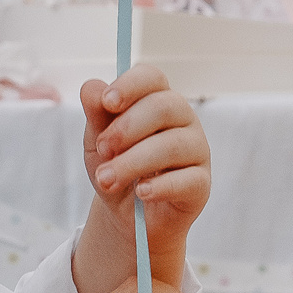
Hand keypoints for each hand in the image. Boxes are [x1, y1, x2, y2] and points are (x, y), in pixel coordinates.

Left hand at [76, 66, 208, 288]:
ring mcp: (196, 150)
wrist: (126, 215)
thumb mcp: (97, 142)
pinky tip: (141, 192)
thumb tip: (91, 87)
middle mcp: (183, 120)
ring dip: (133, 162)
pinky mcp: (201, 183)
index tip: (107, 102)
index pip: (152, 77)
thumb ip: (96, 115)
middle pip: (164, 107)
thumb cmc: (115, 168)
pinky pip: (187, 179)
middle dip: (127, 128)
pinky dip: (160, 186)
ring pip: (172, 145)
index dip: (130, 85)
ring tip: (106, 179)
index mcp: (157, 100)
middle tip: (102, 150)